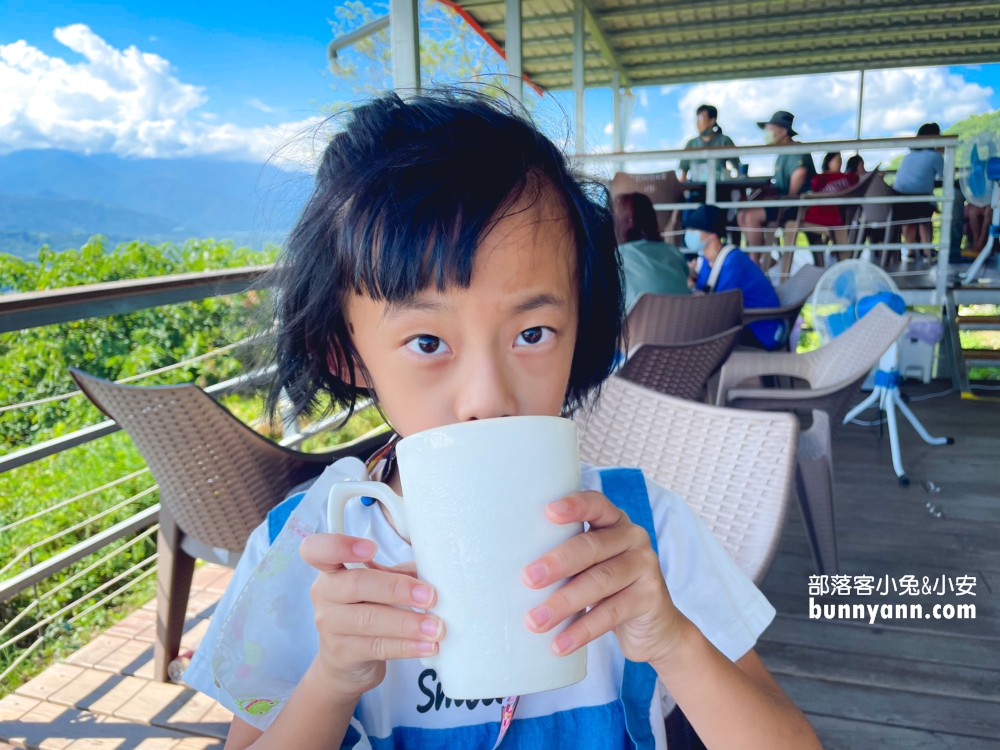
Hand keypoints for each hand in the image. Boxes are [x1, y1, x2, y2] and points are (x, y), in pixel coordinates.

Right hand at [300, 534, 444, 700]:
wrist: (345, 661)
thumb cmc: (366, 611)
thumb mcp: (378, 586)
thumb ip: (398, 574)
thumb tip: (434, 570)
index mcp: (331, 569)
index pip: (318, 550)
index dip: (341, 545)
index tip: (372, 547)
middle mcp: (324, 594)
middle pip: (356, 584)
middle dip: (396, 588)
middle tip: (429, 595)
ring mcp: (330, 625)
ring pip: (369, 620)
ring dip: (407, 623)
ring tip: (435, 627)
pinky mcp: (342, 653)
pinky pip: (377, 647)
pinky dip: (406, 646)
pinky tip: (427, 646)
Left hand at [521, 491, 688, 665]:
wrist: (655, 628)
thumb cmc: (608, 589)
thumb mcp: (591, 566)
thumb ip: (567, 558)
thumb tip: (508, 569)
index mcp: (613, 521)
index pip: (595, 504)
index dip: (574, 506)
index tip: (547, 513)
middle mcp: (633, 538)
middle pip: (592, 546)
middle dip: (558, 562)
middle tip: (528, 578)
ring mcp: (645, 566)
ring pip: (600, 582)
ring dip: (563, 603)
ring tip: (535, 621)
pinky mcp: (650, 599)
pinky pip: (611, 613)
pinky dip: (582, 630)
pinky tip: (560, 643)